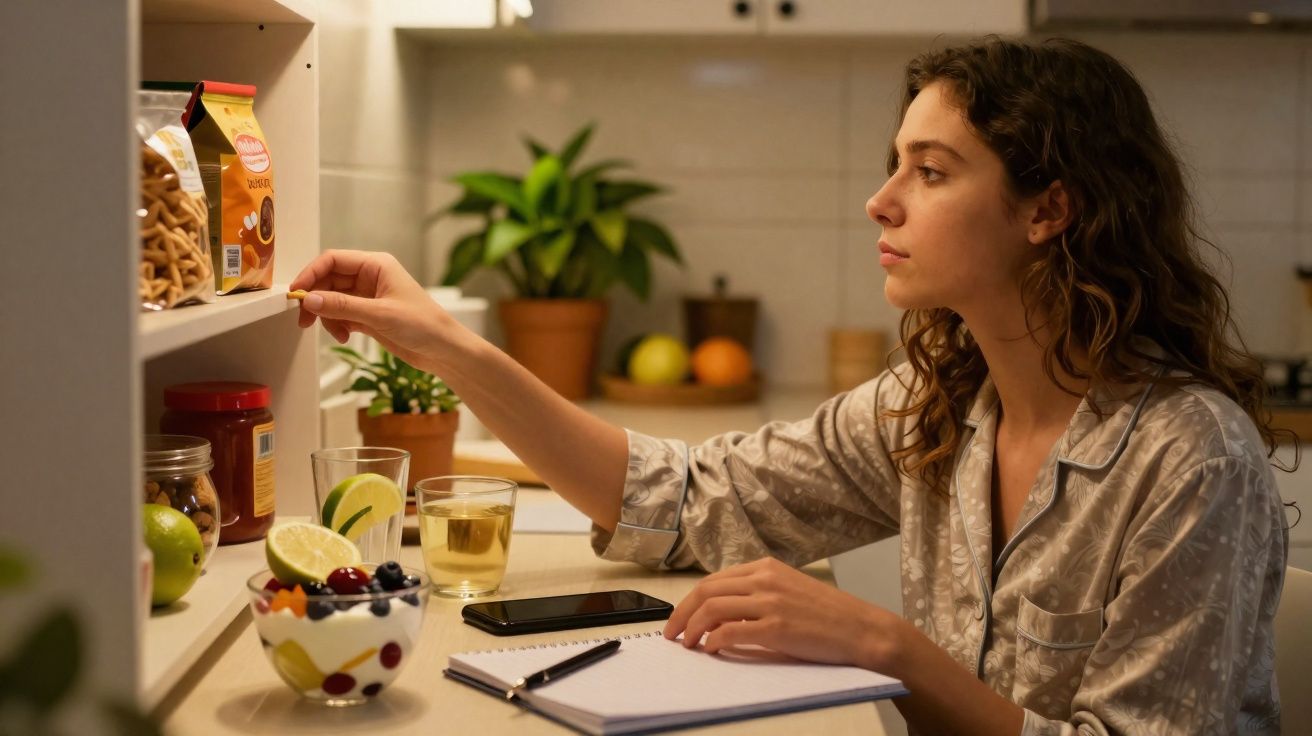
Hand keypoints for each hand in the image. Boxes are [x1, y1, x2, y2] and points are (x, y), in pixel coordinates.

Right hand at [290, 250, 453, 369]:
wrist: (443, 350)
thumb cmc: (424, 325)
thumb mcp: (380, 314)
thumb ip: (343, 306)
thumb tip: (310, 299)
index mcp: (376, 265)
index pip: (333, 260)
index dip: (311, 274)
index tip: (296, 292)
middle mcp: (371, 277)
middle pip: (328, 280)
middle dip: (316, 299)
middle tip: (305, 319)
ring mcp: (368, 296)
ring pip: (332, 299)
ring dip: (327, 316)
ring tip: (336, 333)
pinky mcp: (368, 315)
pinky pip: (341, 314)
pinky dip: (336, 325)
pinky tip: (344, 336)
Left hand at [663, 557, 907, 674]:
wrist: (861, 629)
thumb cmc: (827, 614)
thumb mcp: (788, 590)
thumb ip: (756, 594)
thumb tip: (721, 613)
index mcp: (765, 567)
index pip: (713, 580)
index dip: (689, 600)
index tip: (679, 618)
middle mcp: (764, 579)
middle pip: (706, 591)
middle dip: (681, 614)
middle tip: (671, 633)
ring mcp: (770, 602)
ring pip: (713, 609)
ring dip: (692, 629)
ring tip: (687, 645)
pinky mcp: (776, 627)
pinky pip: (731, 632)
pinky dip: (714, 642)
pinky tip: (711, 650)